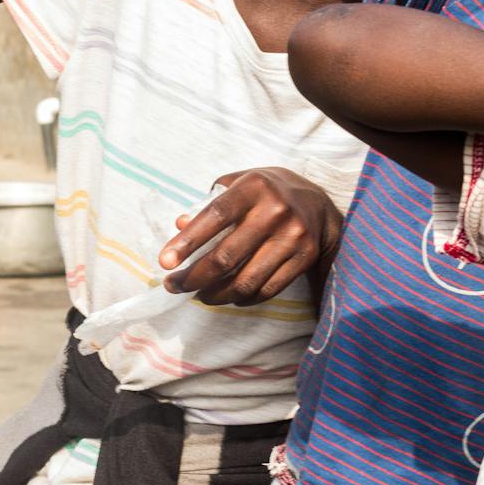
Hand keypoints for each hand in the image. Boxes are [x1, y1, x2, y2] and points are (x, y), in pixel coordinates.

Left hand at [157, 167, 343, 305]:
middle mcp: (275, 210)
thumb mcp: (238, 185)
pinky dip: (242, 299)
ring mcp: (293, 237)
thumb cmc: (267, 193)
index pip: (214, 216)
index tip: (165, 263)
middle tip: (174, 286)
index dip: (187, 242)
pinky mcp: (304, 258)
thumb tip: (179, 224)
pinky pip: (266, 290)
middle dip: (193, 278)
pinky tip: (228, 296)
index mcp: (254, 187)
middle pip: (226, 257)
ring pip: (245, 281)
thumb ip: (207, 204)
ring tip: (199, 294)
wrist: (318, 205)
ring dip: (215, 295)